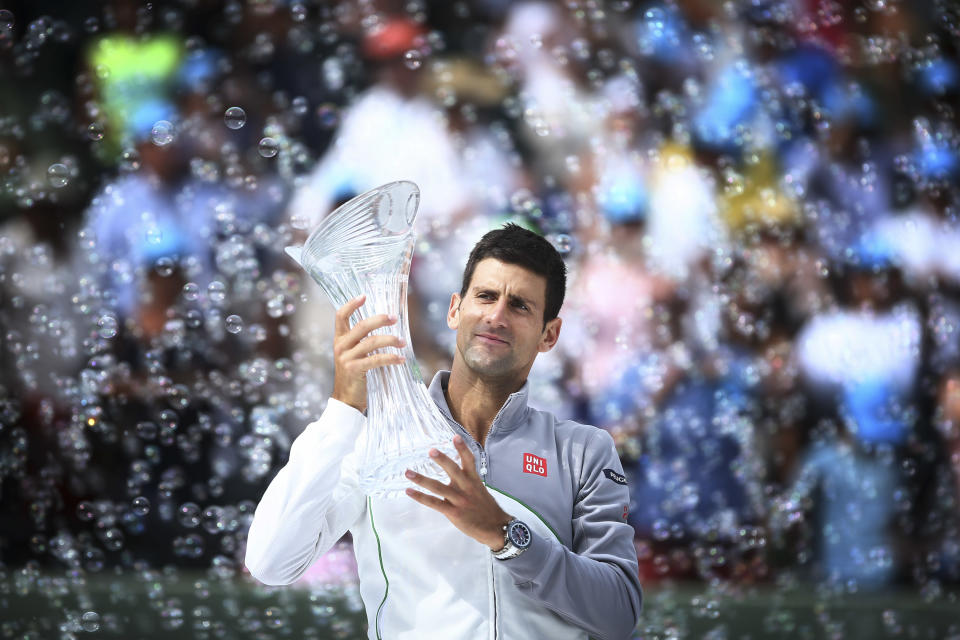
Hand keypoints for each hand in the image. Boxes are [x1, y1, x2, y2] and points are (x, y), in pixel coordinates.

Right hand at [331, 295, 405, 412]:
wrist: (346, 400)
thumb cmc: (354, 374)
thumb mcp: (353, 354)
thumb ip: (361, 340)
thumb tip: (384, 324)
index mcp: (339, 339)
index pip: (341, 316)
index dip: (351, 304)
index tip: (364, 295)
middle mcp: (341, 346)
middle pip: (361, 326)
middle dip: (380, 320)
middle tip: (394, 318)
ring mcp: (346, 358)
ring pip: (371, 342)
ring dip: (390, 340)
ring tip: (403, 342)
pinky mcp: (354, 369)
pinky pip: (376, 359)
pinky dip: (391, 358)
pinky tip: (401, 359)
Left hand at [405, 436, 512, 549]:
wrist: (495, 527)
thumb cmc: (486, 508)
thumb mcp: (479, 489)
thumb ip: (466, 481)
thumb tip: (454, 474)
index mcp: (474, 480)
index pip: (469, 460)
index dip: (462, 448)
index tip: (455, 436)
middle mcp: (466, 487)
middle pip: (453, 470)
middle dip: (442, 460)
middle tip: (431, 450)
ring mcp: (459, 500)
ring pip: (438, 487)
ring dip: (422, 479)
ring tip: (408, 472)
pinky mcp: (453, 512)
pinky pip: (434, 503)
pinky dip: (421, 497)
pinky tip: (409, 491)